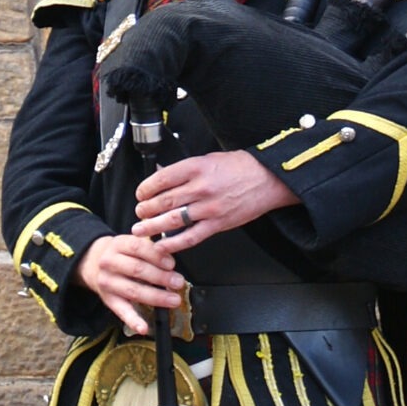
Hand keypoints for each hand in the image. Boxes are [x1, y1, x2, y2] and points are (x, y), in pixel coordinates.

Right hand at [75, 234, 184, 336]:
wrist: (93, 263)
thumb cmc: (123, 254)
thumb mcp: (132, 243)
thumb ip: (151, 248)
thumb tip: (172, 260)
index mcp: (118, 245)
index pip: (138, 248)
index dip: (156, 256)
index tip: (172, 264)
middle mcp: (109, 263)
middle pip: (137, 270)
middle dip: (161, 277)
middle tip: (178, 282)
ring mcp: (108, 282)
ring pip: (133, 291)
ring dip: (156, 297)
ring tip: (174, 300)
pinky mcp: (108, 300)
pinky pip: (122, 311)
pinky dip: (133, 321)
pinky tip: (144, 328)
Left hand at [130, 151, 294, 251]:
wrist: (268, 179)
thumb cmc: (241, 168)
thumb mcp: (209, 159)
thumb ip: (185, 170)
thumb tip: (161, 176)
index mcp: (197, 167)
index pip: (162, 179)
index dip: (146, 189)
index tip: (140, 194)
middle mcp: (201, 187)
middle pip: (164, 201)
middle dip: (145, 209)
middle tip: (138, 212)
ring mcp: (209, 208)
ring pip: (173, 219)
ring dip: (153, 226)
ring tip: (141, 229)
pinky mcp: (218, 224)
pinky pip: (191, 236)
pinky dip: (174, 243)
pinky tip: (162, 246)